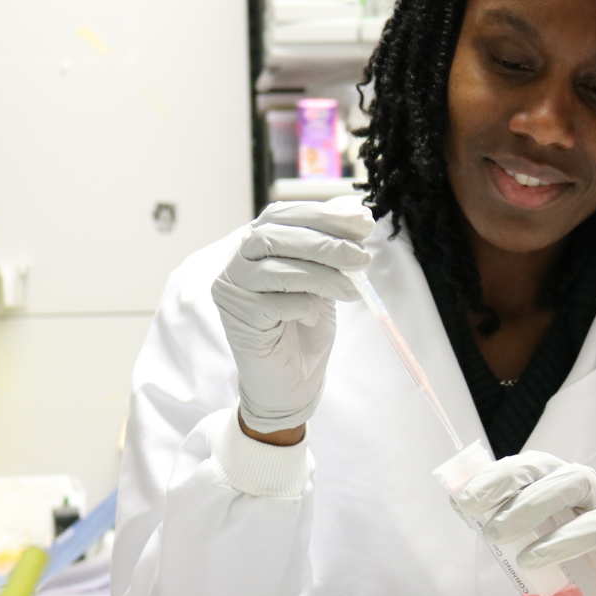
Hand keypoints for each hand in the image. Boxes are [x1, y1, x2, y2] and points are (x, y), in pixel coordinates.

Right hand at [211, 198, 372, 436]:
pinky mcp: (236, 316)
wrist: (293, 382)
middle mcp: (238, 260)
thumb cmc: (306, 328)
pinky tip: (314, 316)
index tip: (363, 222)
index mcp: (258, 243)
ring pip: (276, 268)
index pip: (284, 214)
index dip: (323, 214)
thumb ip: (333, 248)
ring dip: (323, 275)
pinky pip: (273, 303)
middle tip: (362, 257)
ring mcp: (232, 288)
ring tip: (353, 290)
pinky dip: (303, 305)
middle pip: (276, 236)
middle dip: (325, 243)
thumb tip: (358, 213)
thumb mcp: (326, 279)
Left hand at [455, 451, 595, 595]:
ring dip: (561, 536)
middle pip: (562, 481)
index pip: (528, 467)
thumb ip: (494, 514)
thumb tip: (457, 498)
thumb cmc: (550, 553)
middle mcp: (586, 491)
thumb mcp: (518, 535)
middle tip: (493, 533)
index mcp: (553, 479)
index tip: (467, 502)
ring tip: (527, 560)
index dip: (498, 479)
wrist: (591, 593)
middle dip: (525, 504)